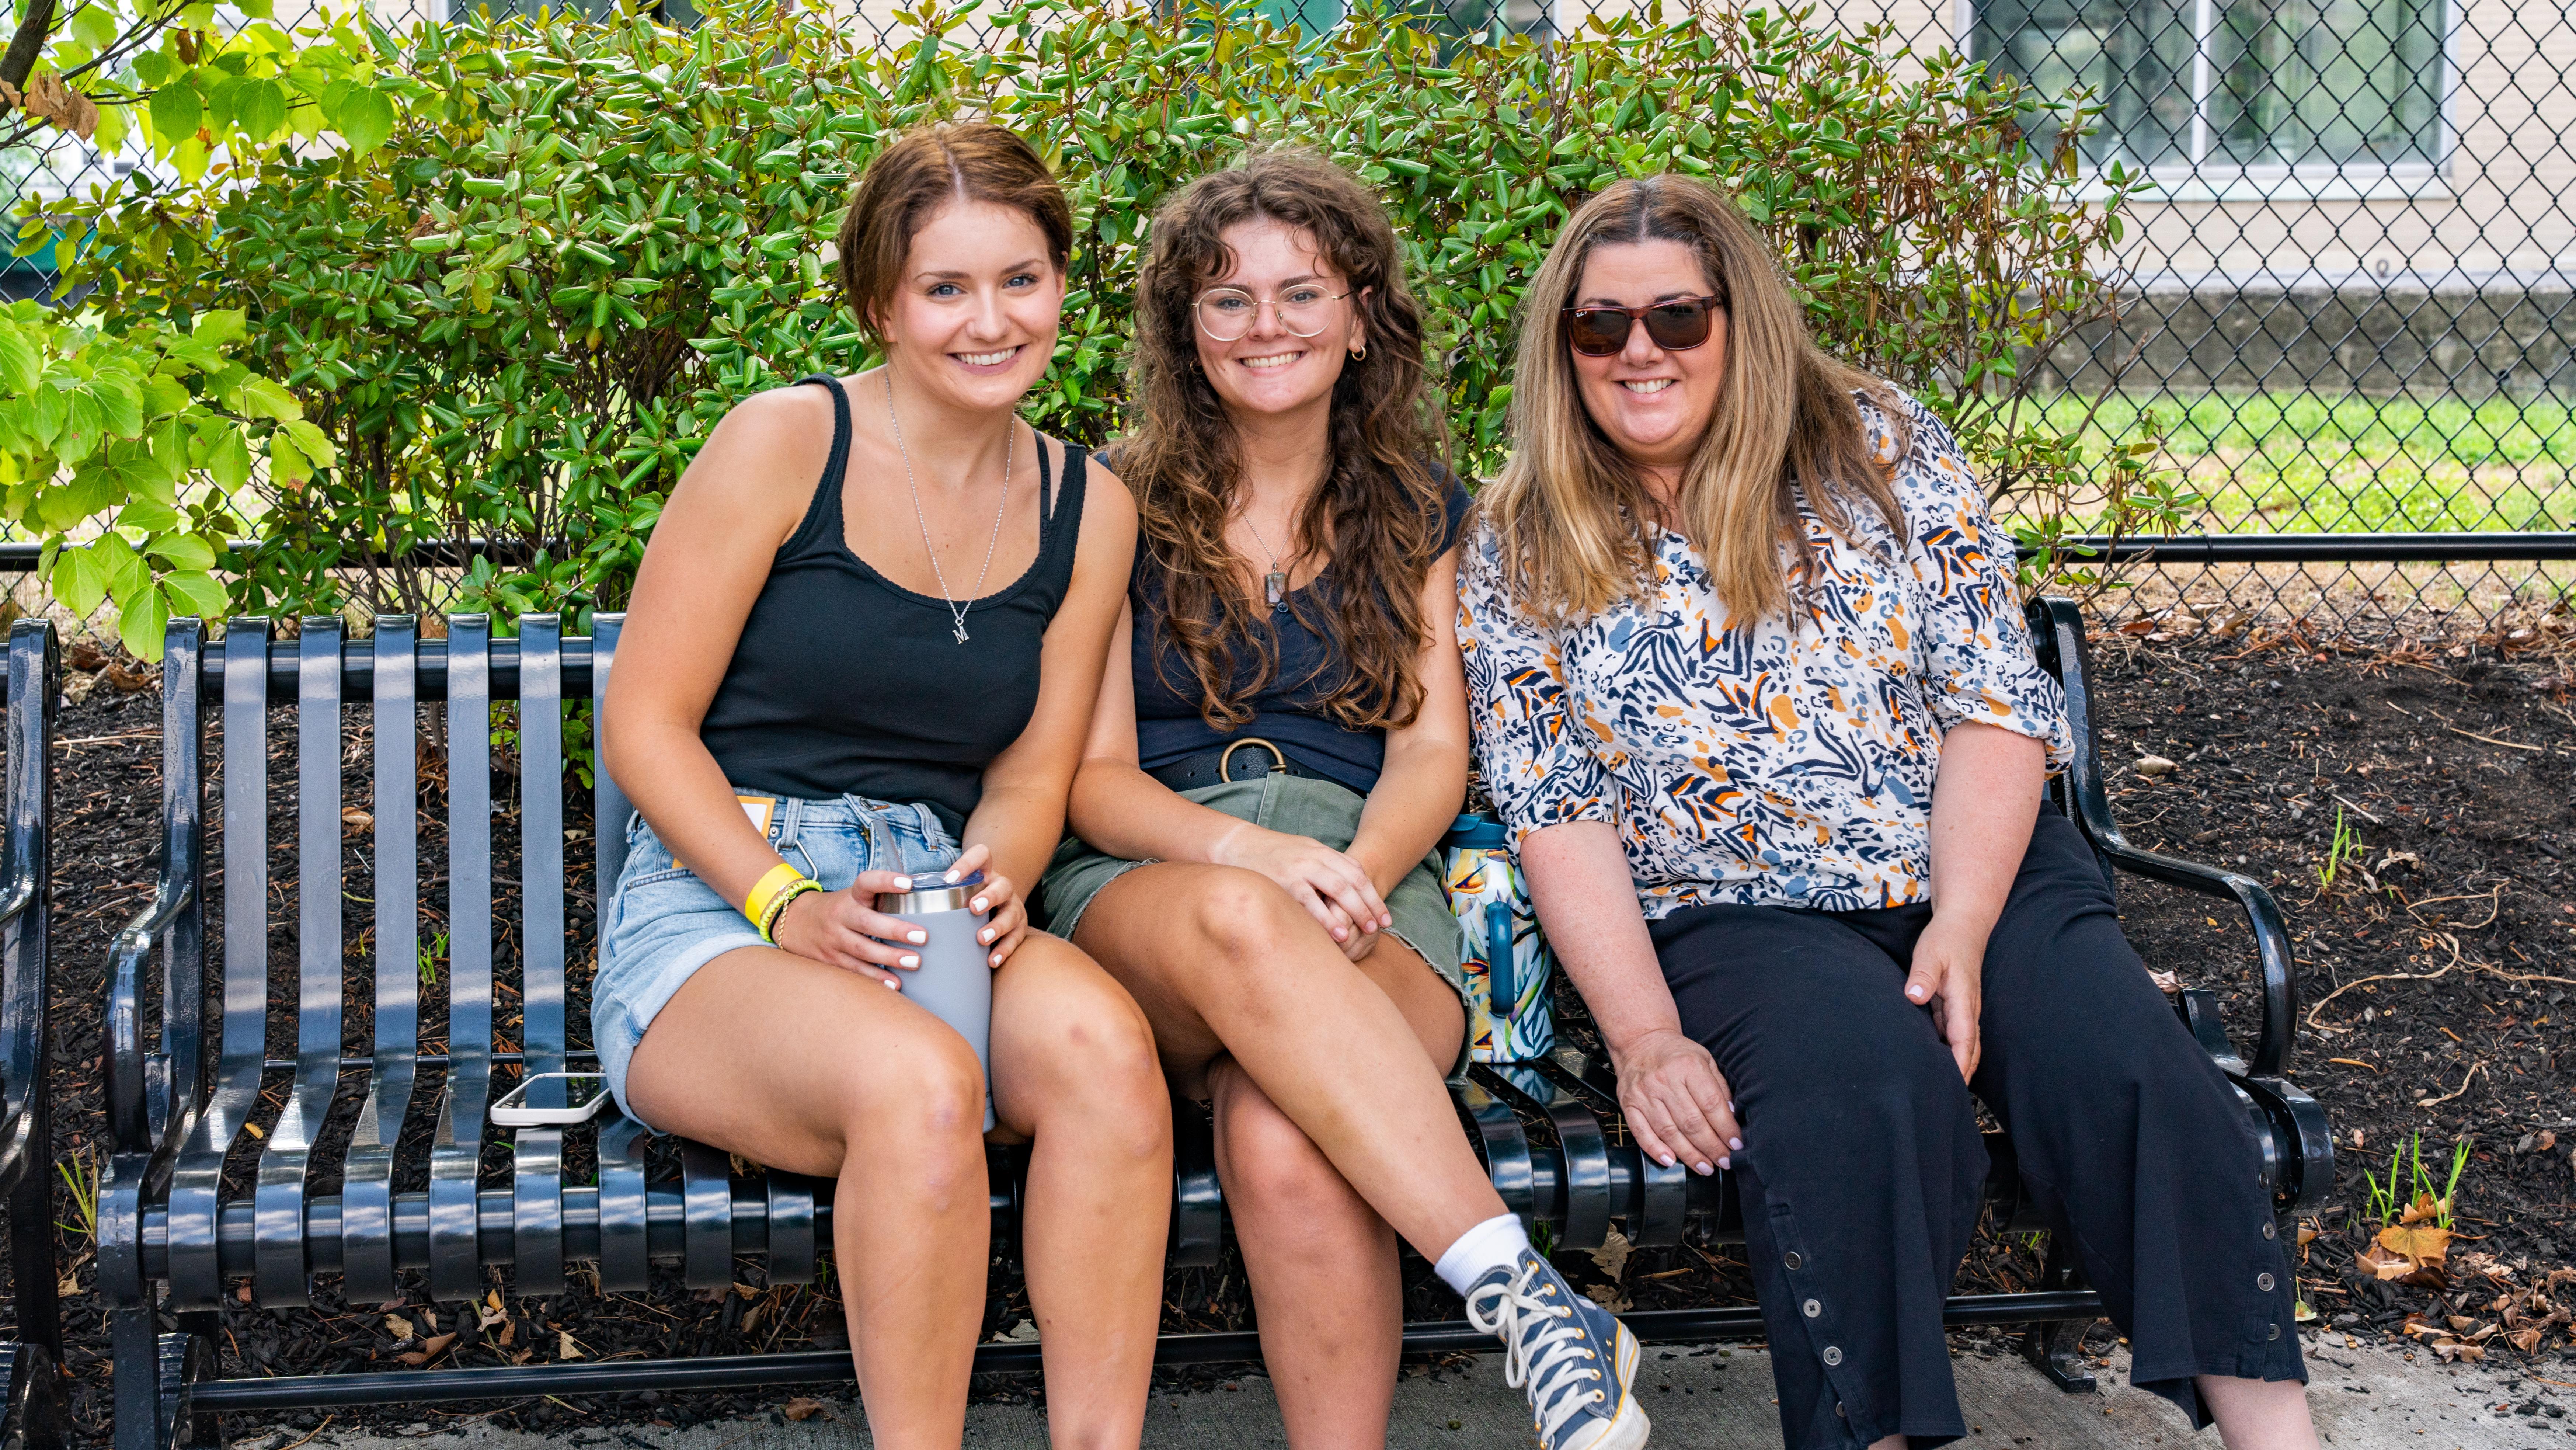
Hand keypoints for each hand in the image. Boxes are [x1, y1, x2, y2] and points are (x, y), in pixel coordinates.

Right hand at [769, 866, 938, 987]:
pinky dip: (875, 978)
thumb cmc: (840, 909)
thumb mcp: (855, 896)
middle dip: (895, 929)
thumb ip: (882, 897)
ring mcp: (833, 939)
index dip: (886, 880)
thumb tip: (929, 896)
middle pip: (866, 922)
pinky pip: (854, 970)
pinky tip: (894, 984)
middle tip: (922, 936)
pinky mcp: (830, 960)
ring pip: (861, 949)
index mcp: (851, 896)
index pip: (867, 882)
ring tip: (914, 962)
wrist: (795, 921)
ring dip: (888, 957)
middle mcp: (840, 915)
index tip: (908, 882)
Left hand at [940, 843, 1030, 968]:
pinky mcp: (1019, 928)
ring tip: (981, 938)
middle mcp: (1002, 887)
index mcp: (984, 873)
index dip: (968, 863)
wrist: (997, 908)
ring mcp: (1013, 907)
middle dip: (989, 896)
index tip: (949, 878)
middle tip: (973, 907)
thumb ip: (933, 893)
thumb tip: (889, 900)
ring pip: (1011, 914)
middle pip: (1002, 886)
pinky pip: (1016, 939)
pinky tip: (991, 961)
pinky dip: (1004, 950)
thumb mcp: (956, 891)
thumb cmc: (964, 901)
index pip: (981, 855)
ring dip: (997, 926)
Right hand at [1208, 822, 1391, 949]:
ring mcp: (1299, 869)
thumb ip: (1323, 866)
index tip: (1384, 915)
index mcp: (1321, 851)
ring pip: (1337, 889)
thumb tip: (1346, 886)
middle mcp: (1314, 858)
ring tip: (1367, 931)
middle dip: (1370, 904)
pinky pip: (1310, 902)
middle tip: (1381, 926)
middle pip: (1352, 881)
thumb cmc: (1270, 854)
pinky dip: (1326, 918)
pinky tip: (1337, 934)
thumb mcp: (1301, 852)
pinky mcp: (1283, 882)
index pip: (1356, 872)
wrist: (1235, 844)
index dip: (1373, 894)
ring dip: (1355, 911)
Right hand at [1609, 1027, 1740, 1175]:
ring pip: (1669, 1132)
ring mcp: (1644, 1093)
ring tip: (1705, 1167)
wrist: (1640, 1041)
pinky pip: (1641, 1132)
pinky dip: (1655, 1149)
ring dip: (1689, 1155)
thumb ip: (1719, 1087)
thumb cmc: (1677, 1054)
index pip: (1711, 1105)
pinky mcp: (1628, 1103)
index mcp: (1688, 1066)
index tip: (1736, 1145)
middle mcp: (1665, 1080)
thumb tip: (1732, 1117)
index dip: (1726, 1129)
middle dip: (1711, 1147)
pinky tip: (1671, 1161)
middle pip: (1692, 1123)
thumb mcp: (1705, 1060)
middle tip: (1724, 1162)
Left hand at [1904, 917, 1986, 1081]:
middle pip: (1968, 1049)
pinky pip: (1954, 1034)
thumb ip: (1923, 976)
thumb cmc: (1945, 939)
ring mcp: (1963, 1009)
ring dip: (1956, 1065)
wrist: (1962, 924)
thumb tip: (1915, 997)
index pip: (1964, 1040)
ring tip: (1942, 1090)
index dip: (1959, 1065)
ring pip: (1962, 1044)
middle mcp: (1968, 1009)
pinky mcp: (1955, 1006)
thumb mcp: (1930, 954)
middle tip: (1946, 1100)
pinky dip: (1948, 1051)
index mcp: (1964, 1001)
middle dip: (1961, 1075)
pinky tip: (1934, 1062)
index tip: (1951, 1086)